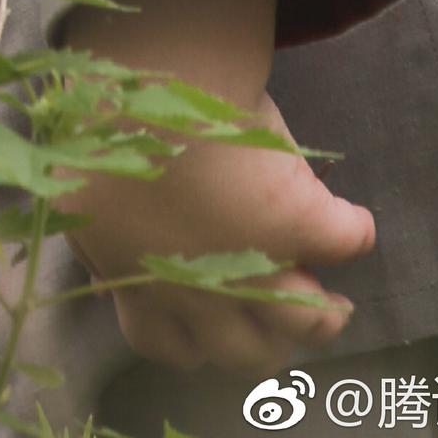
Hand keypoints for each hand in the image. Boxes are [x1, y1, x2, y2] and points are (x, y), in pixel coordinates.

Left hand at [65, 78, 375, 376]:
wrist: (150, 80)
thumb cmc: (101, 125)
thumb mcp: (81, 200)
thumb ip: (100, 236)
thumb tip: (101, 254)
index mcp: (143, 287)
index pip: (175, 348)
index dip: (196, 336)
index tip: (206, 309)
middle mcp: (202, 294)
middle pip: (245, 356)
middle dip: (263, 341)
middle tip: (274, 312)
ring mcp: (256, 264)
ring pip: (307, 322)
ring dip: (322, 313)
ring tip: (331, 300)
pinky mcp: (299, 222)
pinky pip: (349, 240)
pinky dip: (355, 230)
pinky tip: (353, 220)